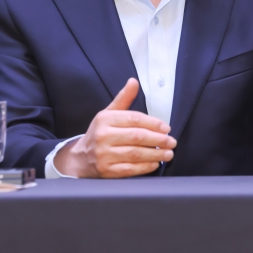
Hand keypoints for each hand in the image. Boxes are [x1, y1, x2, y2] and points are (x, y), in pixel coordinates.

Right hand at [54, 78, 176, 177]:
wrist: (80, 158)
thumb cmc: (100, 133)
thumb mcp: (108, 113)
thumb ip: (123, 98)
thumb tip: (134, 81)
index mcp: (105, 119)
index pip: (134, 119)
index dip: (153, 123)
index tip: (167, 128)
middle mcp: (103, 136)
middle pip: (136, 136)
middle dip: (158, 139)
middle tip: (172, 142)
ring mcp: (103, 155)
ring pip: (135, 154)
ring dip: (155, 154)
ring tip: (168, 153)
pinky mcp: (106, 171)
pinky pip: (130, 169)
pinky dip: (145, 167)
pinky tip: (155, 164)